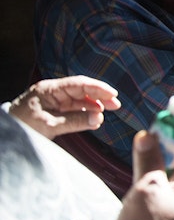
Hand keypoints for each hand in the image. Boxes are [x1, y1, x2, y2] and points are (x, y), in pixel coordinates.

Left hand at [6, 76, 120, 139]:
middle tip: (116, 104)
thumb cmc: (22, 126)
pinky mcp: (55, 111)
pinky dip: (86, 113)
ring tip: (109, 111)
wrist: (5, 134)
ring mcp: (55, 101)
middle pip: (82, 90)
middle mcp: (54, 92)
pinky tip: (95, 117)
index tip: (113, 94)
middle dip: (100, 96)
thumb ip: (75, 121)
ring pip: (80, 100)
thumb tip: (99, 119)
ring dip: (95, 105)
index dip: (98, 88)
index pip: (79, 84)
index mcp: (49, 89)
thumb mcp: (49, 125)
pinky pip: (75, 109)